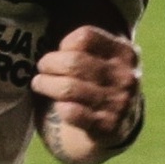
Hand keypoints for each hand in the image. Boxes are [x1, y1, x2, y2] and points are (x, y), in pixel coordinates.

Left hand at [32, 24, 142, 163]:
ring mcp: (118, 102)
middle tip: (42, 67)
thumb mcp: (107, 57)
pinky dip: (60, 108)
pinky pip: (72, 113)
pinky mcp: (107, 126)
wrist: (123, 122)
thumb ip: (86, 47)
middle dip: (49, 63)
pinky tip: (58, 105)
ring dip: (46, 84)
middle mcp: (125, 77)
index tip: (60, 51)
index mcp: (125, 53)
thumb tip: (55, 48)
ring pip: (68, 88)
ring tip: (39, 83)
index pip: (85, 37)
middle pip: (73, 61)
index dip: (65, 43)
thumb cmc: (104, 81)